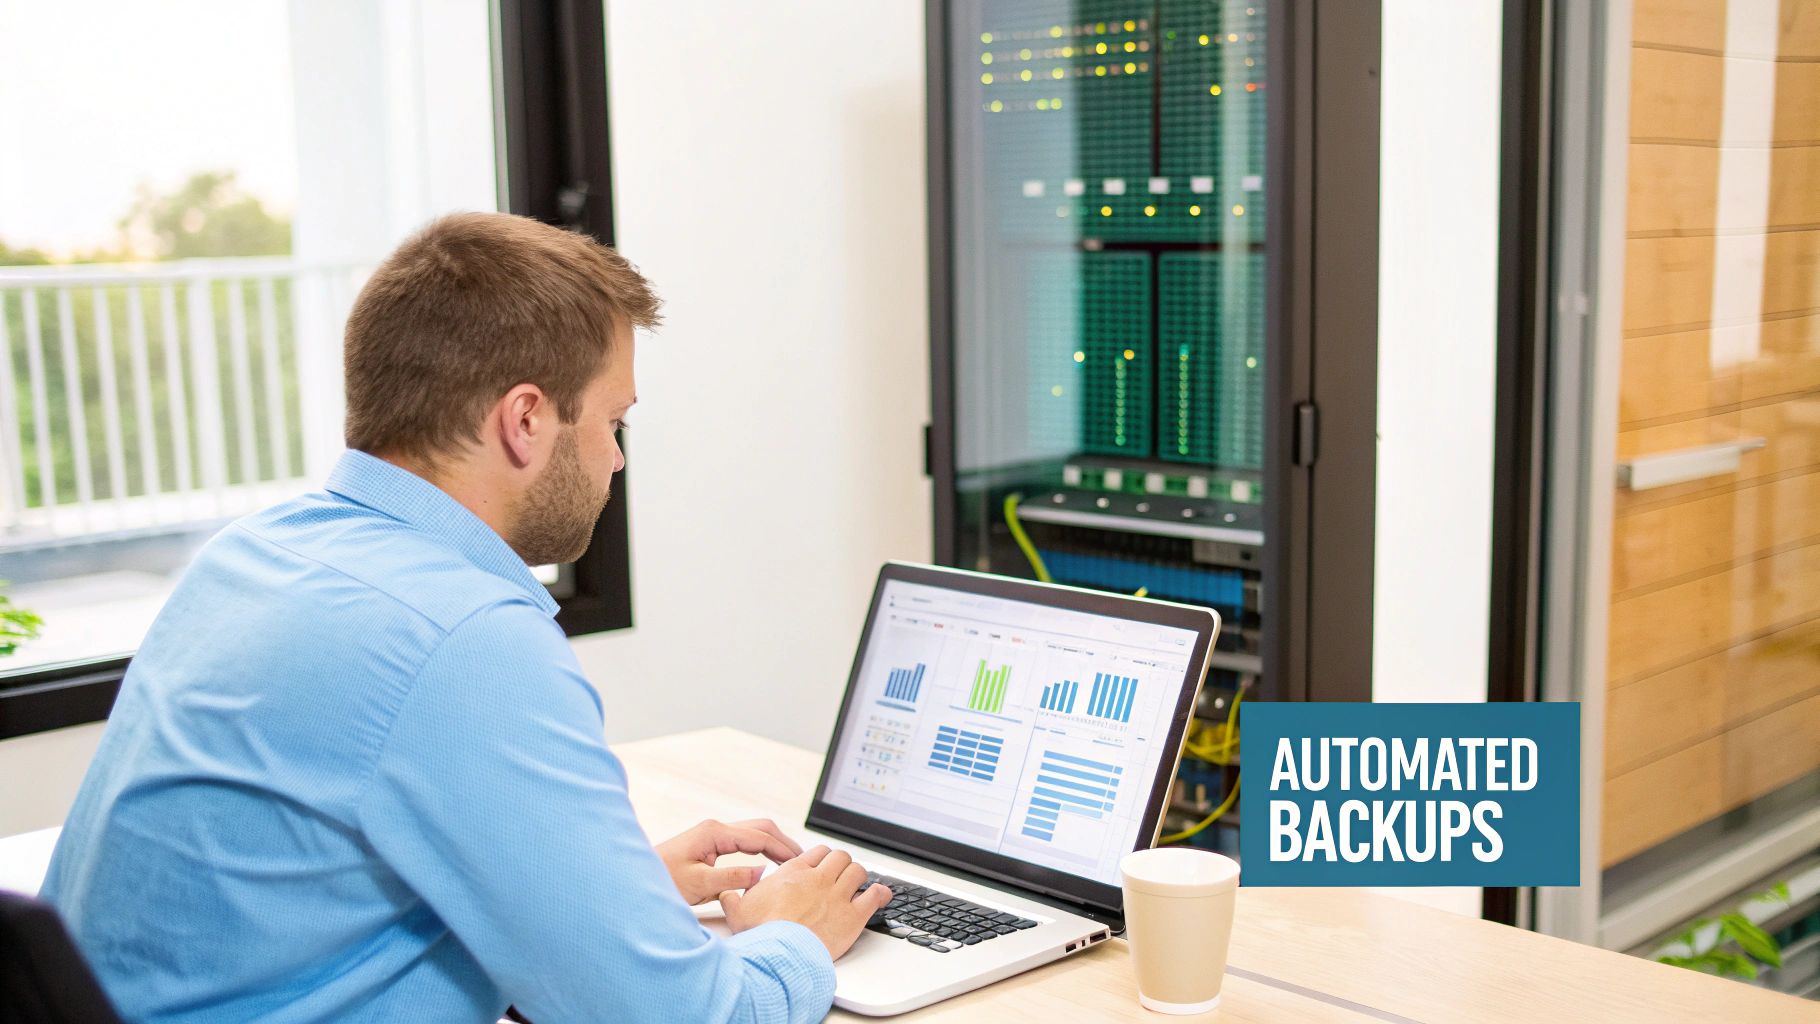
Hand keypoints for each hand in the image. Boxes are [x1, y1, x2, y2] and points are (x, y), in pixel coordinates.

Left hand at [654, 818, 802, 905]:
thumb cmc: (661, 880)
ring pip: (753, 833)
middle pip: (760, 828)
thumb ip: (732, 878)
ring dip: (773, 844)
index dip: (782, 849)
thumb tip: (763, 873)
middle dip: (783, 842)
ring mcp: (712, 836)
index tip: (800, 861)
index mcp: (715, 833)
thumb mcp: (699, 884)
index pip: (759, 836)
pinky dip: (761, 849)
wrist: (634, 882)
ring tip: (791, 861)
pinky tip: (768, 863)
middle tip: (803, 858)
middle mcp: (715, 829)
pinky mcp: (709, 846)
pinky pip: (743, 843)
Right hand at [719, 846, 891, 960]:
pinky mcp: (853, 916)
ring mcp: (838, 895)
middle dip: (842, 863)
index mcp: (794, 873)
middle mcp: (819, 878)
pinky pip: (874, 895)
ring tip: (857, 883)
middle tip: (841, 874)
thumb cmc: (761, 934)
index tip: (822, 866)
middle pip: (841, 857)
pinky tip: (881, 894)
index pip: (817, 852)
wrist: (780, 955)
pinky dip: (879, 893)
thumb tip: (725, 894)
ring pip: (858, 871)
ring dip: (859, 875)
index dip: (822, 858)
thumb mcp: (738, 912)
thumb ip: (733, 899)